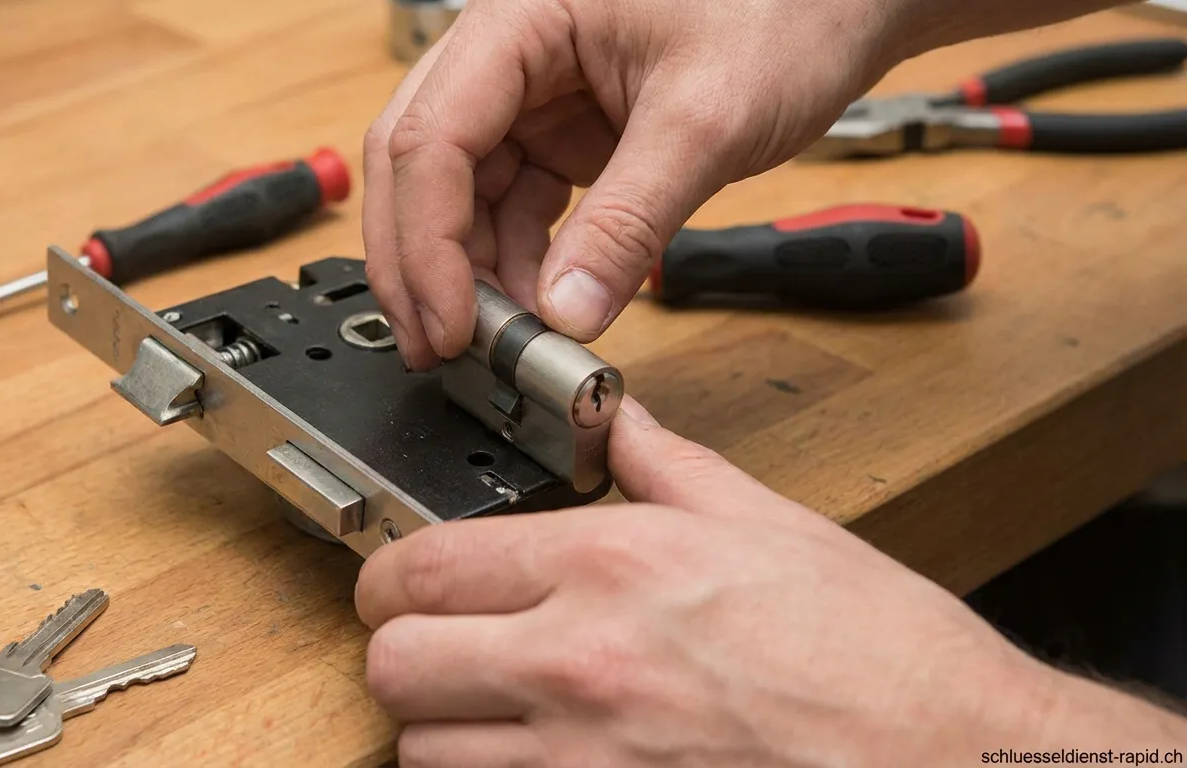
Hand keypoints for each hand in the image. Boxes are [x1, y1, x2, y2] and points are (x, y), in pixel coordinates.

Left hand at [355, 399, 1061, 765]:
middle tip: (437, 643)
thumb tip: (622, 426)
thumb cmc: (881, 657)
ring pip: (423, 752)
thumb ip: (668, 468)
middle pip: (396, 663)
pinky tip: (535, 756)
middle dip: (403, 649)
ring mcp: (584, 762)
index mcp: (615, 568)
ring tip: (489, 708)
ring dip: (442, 728)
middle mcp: (582, 665)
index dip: (389, 573)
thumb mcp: (770, 526)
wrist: (951, 762)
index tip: (399, 579)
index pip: (425, 565)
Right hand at [362, 0, 920, 369]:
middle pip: (419, 164)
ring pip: (458, 194)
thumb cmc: (786, 11)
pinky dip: (517, 263)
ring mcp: (530, 95)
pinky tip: (538, 308)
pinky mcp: (560, 134)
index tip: (450, 323)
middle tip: (439, 348)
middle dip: (421, 262)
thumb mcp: (706, 120)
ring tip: (500, 341)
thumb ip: (630, 220)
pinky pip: (512, 206)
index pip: (430, 135)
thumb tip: (567, 314)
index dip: (427, 241)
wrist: (840, 4)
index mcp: (521, 18)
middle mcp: (508, 54)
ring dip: (469, 272)